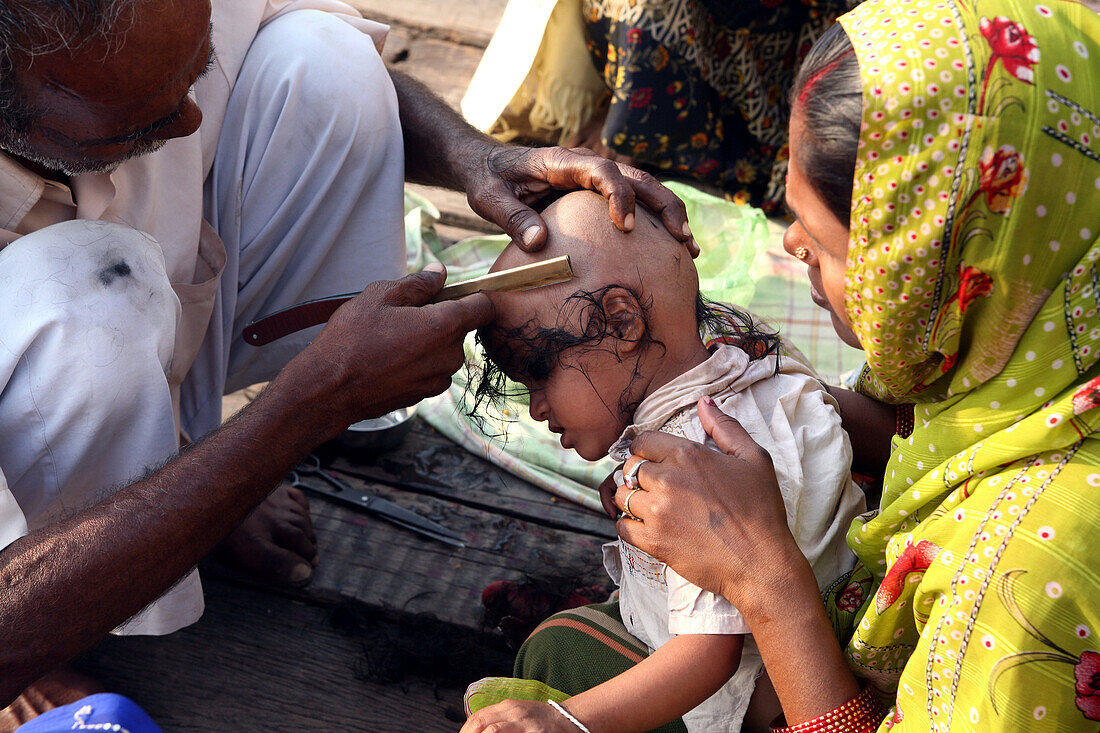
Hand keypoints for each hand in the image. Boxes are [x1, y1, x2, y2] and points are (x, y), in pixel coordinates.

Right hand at [300, 264, 492, 428]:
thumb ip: (418, 283)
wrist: (329, 389)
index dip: (472, 296)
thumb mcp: (380, 296)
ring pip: (444, 349)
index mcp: (445, 326)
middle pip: (461, 328)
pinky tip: (389, 358)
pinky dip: (418, 361)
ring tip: (391, 338)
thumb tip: (439, 273)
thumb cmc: (351, 339)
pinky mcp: (426, 394)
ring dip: (428, 341)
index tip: (452, 293)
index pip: (485, 307)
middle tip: (403, 314)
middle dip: (440, 317)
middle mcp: (450, 355)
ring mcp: (439, 378)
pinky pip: (431, 368)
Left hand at [460, 699, 581, 732]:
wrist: (565, 719)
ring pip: (493, 731)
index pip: (478, 717)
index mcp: (507, 706)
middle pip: (482, 724)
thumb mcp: (516, 712)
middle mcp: (514, 713)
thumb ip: (498, 718)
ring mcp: (524, 724)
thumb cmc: (537, 719)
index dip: (466, 730)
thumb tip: (474, 728)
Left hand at [464, 143, 697, 255]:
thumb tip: (539, 243)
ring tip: (689, 247)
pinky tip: (672, 248)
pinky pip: (634, 204)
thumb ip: (512, 218)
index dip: (618, 194)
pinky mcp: (597, 196)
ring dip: (669, 215)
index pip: (601, 170)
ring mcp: (596, 180)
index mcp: (562, 161)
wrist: (487, 167)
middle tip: (681, 238)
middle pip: (636, 178)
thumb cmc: (488, 180)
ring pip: (643, 190)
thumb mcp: (490, 198)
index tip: (626, 225)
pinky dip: (655, 223)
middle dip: (663, 205)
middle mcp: (586, 166)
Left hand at [612, 398, 801, 611]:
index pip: (642, 442)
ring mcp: (656, 511)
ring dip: (633, 499)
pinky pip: (622, 527)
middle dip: (639, 475)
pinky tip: (649, 527)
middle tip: (657, 487)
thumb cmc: (761, 510)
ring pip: (623, 496)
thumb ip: (725, 427)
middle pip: (630, 468)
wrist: (760, 562)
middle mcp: (666, 479)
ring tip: (652, 507)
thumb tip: (704, 402)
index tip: (655, 462)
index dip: (647, 450)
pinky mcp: (652, 541)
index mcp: (687, 455)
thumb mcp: (753, 458)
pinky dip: (630, 526)